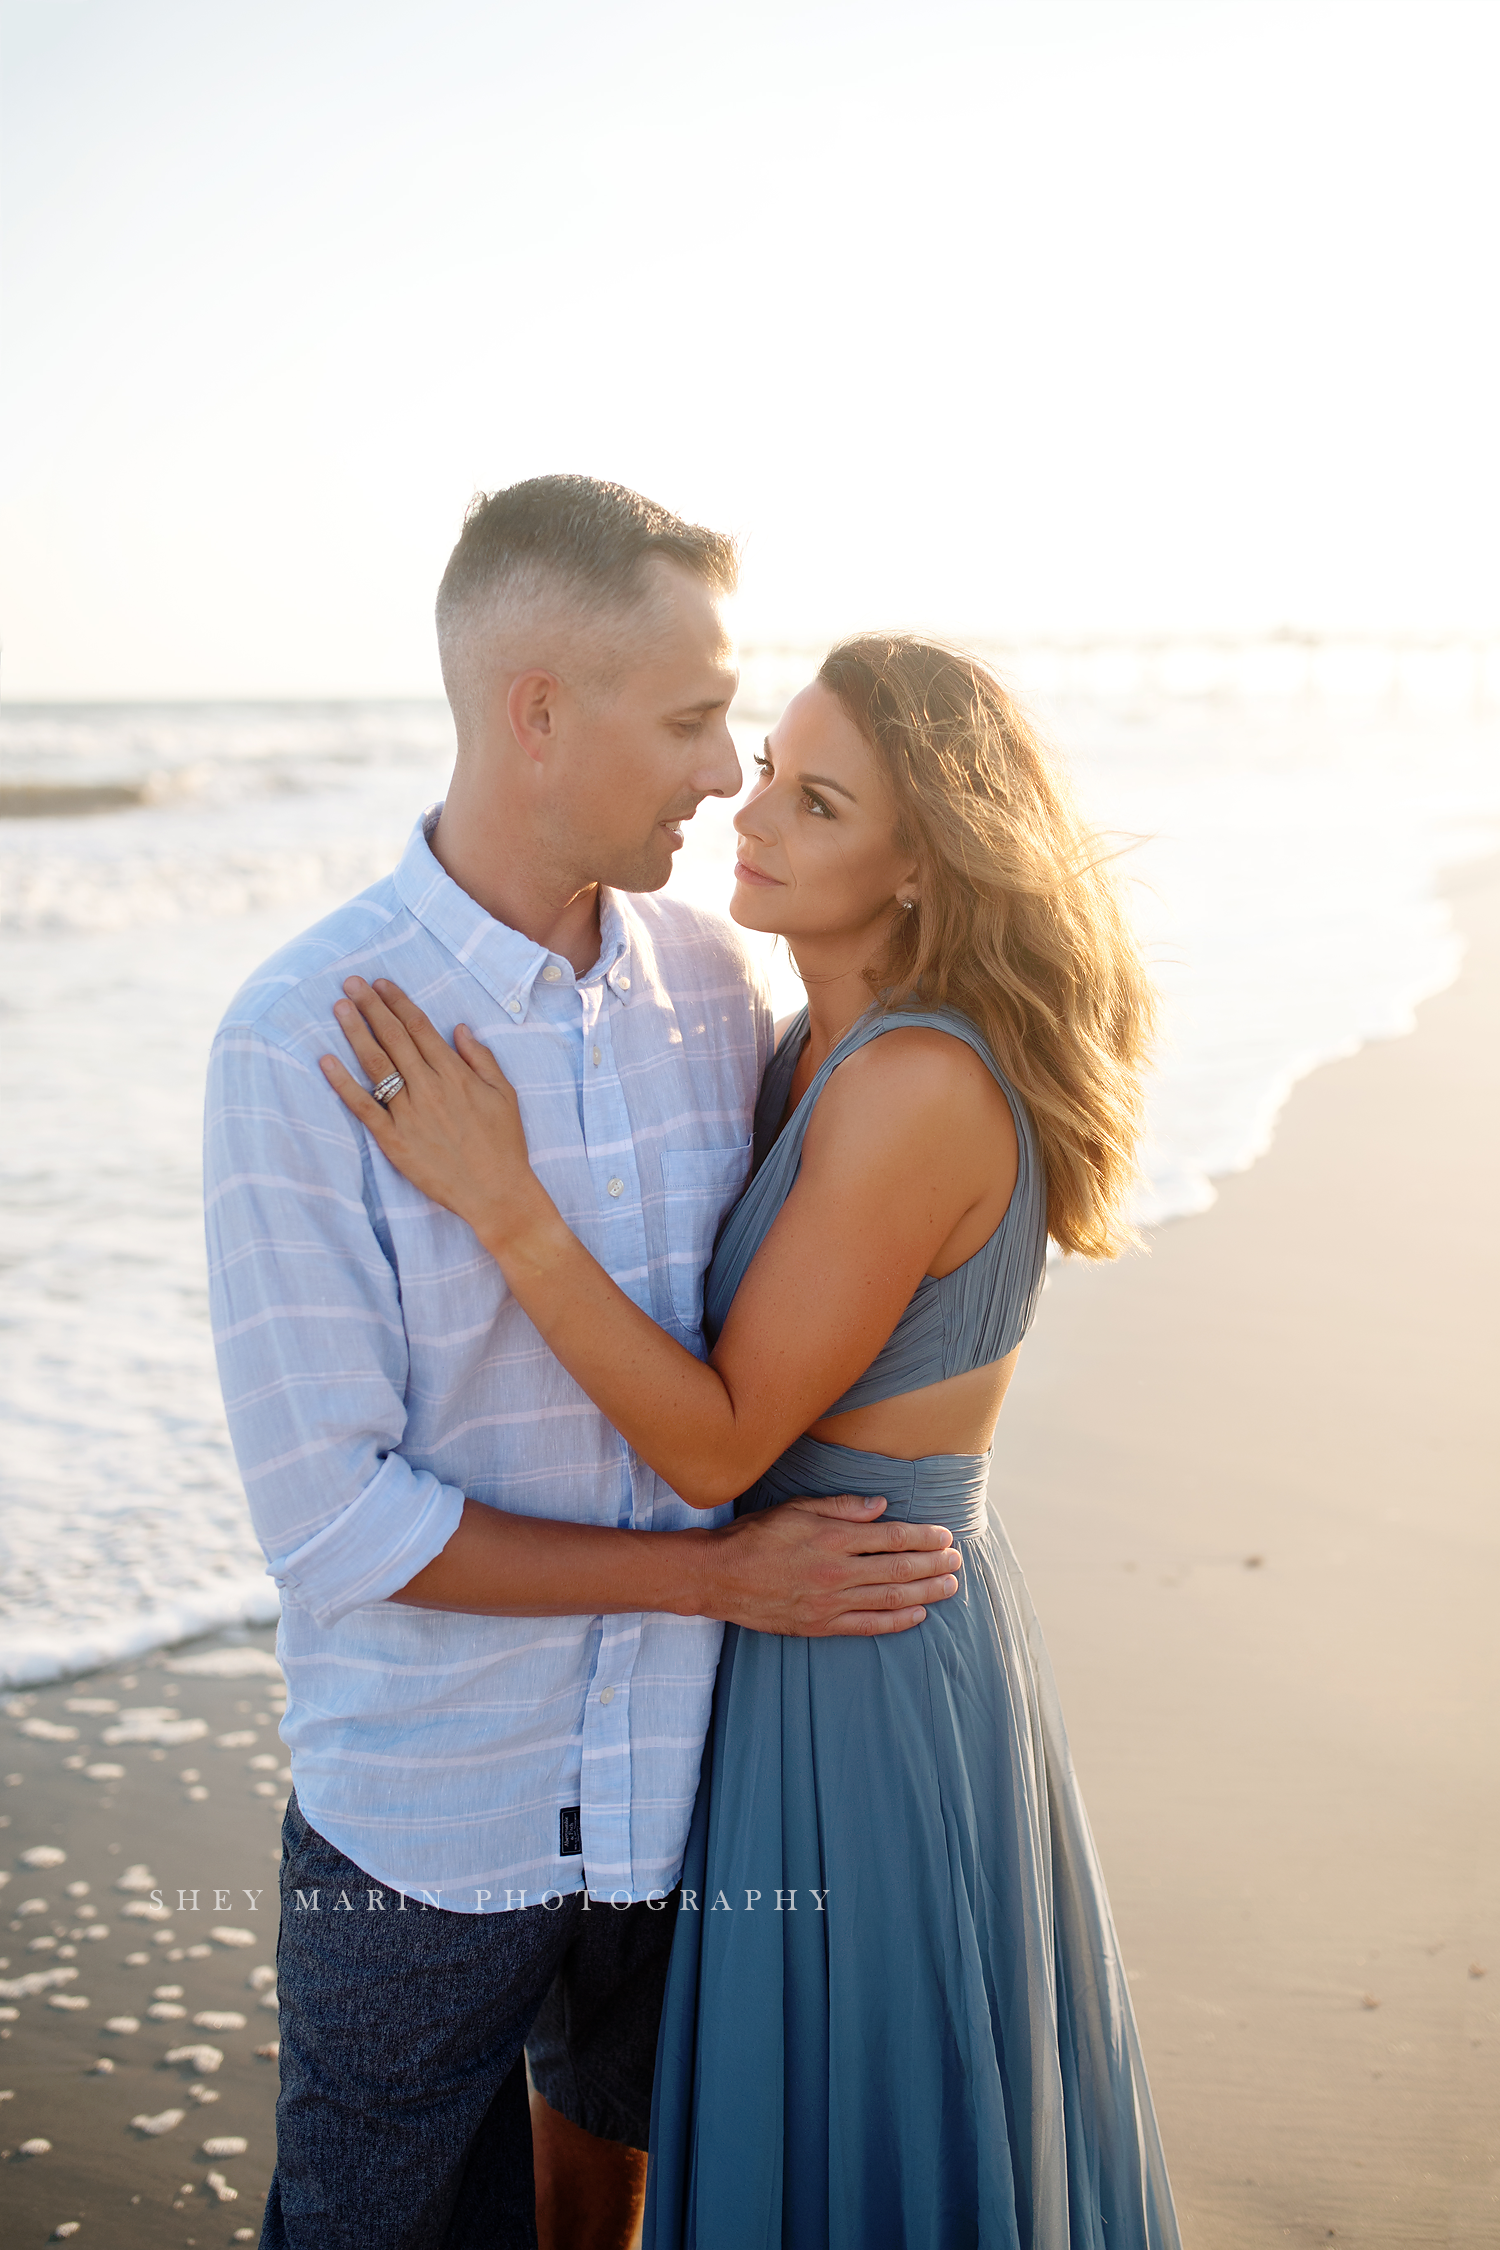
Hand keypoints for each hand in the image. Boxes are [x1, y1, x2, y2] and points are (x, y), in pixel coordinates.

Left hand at [319, 978, 542, 1243]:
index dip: (398, 1002)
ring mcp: (408, 1113)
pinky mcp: (393, 1140)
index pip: (419, 1028)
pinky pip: (363, 1106)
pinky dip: (343, 1083)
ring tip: (339, 1006)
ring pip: (376, 1064)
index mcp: (454, 1074)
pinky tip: (327, 1061)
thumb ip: (480, 1059)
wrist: (496, 1192)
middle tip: (350, 982)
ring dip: (356, 1032)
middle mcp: (428, 1087)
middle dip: (371, 1007)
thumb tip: (458, 1029)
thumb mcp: (504, 1094)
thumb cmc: (504, 1144)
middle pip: (393, 1038)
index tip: (381, 984)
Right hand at [702, 1493, 961, 1636]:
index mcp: (832, 1537)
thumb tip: (882, 1505)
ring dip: (925, 1592)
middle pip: (899, 1569)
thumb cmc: (756, 1536)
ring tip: (949, 1586)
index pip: (892, 1537)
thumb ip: (842, 1507)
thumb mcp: (796, 1508)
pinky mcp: (821, 1625)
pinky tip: (918, 1615)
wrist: (720, 1577)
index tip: (944, 1536)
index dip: (923, 1537)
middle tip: (957, 1561)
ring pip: (890, 1598)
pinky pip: (868, 1625)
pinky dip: (897, 1622)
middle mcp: (837, 1571)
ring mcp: (830, 1602)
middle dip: (933, 1564)